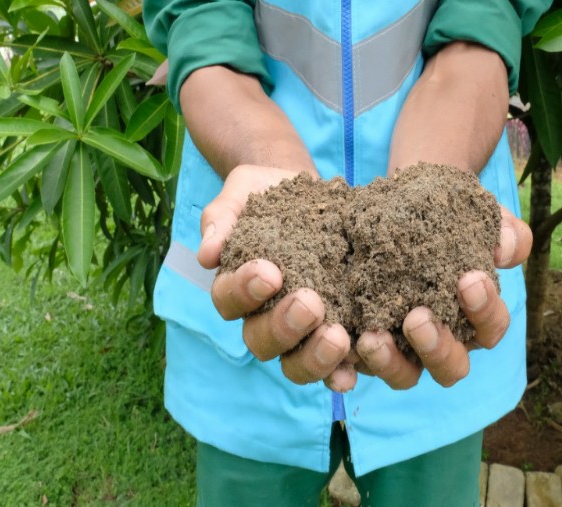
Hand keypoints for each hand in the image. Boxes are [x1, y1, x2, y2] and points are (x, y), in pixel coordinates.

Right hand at [199, 164, 354, 389]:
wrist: (312, 189)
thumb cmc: (269, 192)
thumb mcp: (243, 192)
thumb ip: (221, 218)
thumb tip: (207, 255)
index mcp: (236, 287)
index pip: (229, 300)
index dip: (245, 291)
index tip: (270, 272)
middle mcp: (263, 317)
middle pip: (261, 341)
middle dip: (284, 326)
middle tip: (310, 303)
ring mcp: (299, 332)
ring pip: (295, 363)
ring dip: (314, 357)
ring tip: (338, 337)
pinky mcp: (334, 332)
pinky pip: (333, 366)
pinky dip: (341, 373)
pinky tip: (355, 371)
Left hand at [354, 205, 530, 388]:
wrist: (391, 205)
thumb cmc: (443, 214)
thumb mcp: (472, 212)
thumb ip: (499, 229)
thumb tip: (505, 249)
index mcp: (473, 317)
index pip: (490, 328)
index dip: (485, 311)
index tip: (468, 279)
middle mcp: (441, 342)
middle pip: (451, 367)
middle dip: (437, 347)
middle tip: (417, 318)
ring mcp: (401, 350)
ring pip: (405, 376)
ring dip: (390, 363)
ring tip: (372, 337)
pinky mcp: (362, 347)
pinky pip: (356, 369)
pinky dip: (349, 366)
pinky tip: (343, 341)